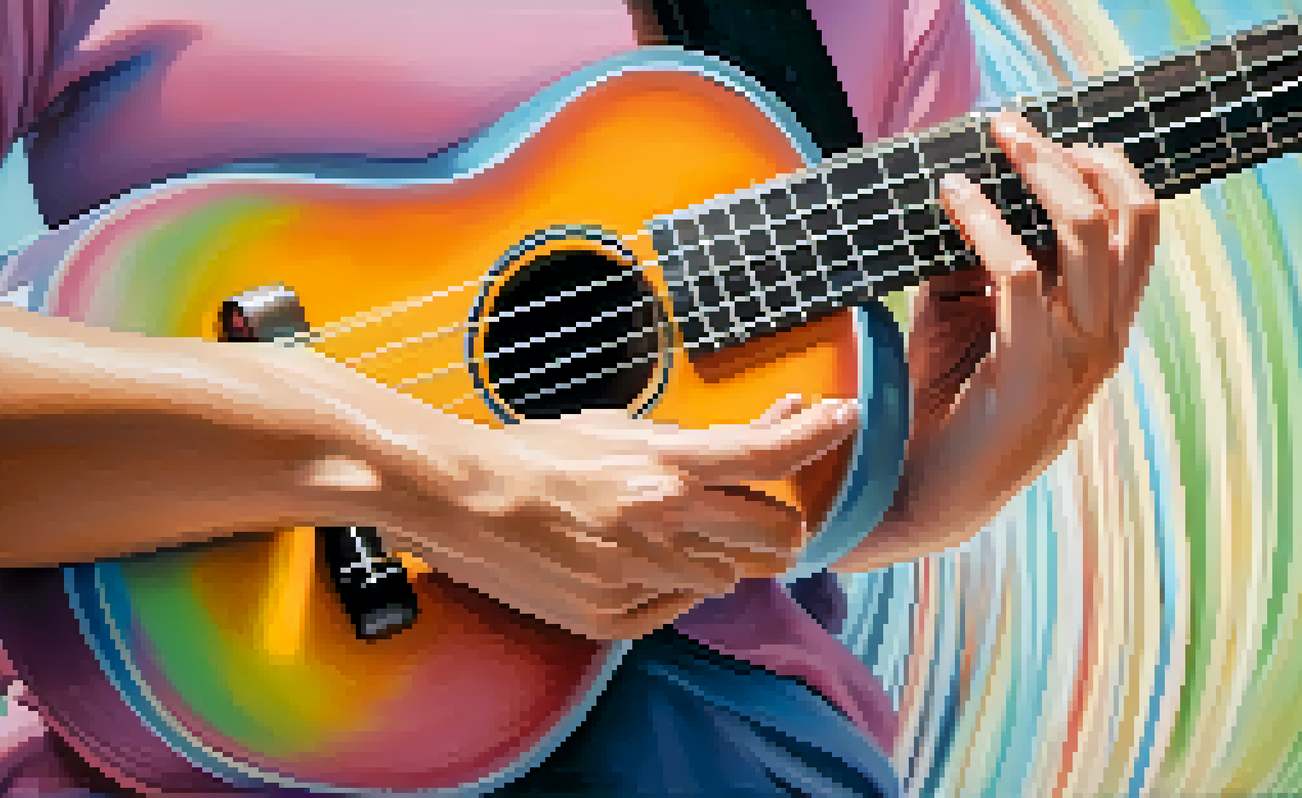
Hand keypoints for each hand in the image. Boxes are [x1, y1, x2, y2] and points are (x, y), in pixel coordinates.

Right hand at [379, 396, 858, 639]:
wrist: (459, 502)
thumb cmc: (533, 456)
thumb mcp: (616, 429)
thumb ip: (692, 441)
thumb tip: (763, 429)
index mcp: (665, 466)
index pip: (771, 456)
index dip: (818, 433)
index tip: (841, 418)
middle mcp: (664, 524)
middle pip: (778, 537)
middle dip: (781, 523)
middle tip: (758, 512)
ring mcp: (640, 578)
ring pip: (728, 578)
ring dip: (716, 555)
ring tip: (664, 532)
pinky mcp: (612, 618)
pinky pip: (674, 608)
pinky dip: (668, 586)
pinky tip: (629, 560)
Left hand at [880, 110, 1156, 555]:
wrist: (917, 497)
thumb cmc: (938, 407)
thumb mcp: (963, 322)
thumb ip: (973, 267)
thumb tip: (959, 193)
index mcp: (1100, 325)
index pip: (1137, 228)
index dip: (1101, 170)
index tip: (1042, 137)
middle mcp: (1102, 338)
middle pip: (1129, 219)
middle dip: (1075, 157)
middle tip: (1014, 124)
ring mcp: (1075, 359)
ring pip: (1086, 236)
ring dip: (1039, 174)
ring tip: (993, 139)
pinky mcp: (1027, 374)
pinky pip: (1016, 274)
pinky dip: (984, 222)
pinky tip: (952, 195)